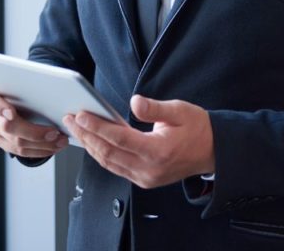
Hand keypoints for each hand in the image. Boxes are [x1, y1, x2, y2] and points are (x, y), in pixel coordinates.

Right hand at [0, 85, 68, 157]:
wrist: (15, 98)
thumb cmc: (20, 89)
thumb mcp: (22, 83)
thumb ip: (28, 87)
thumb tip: (52, 91)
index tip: (11, 113)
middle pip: (8, 127)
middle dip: (34, 133)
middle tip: (54, 132)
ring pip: (17, 143)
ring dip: (43, 145)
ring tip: (60, 141)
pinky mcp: (3, 143)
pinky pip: (21, 152)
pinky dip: (40, 150)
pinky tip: (53, 147)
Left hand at [62, 94, 214, 187]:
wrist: (213, 152)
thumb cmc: (197, 129)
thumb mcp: (180, 110)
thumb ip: (155, 108)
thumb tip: (134, 102)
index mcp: (158, 151)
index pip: (119, 139)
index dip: (97, 126)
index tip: (80, 115)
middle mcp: (149, 169)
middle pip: (108, 152)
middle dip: (86, 135)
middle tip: (69, 119)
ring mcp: (146, 178)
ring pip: (109, 163)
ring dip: (89, 146)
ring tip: (75, 128)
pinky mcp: (144, 180)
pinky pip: (116, 168)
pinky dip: (101, 154)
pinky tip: (91, 141)